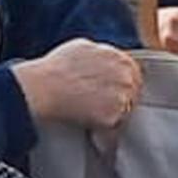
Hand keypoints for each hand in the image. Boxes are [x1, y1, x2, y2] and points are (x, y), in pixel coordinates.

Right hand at [10, 40, 147, 133]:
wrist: (43, 86)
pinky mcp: (113, 117)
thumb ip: (104, 53)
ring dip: (113, 116)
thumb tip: (109, 60)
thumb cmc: (57, 67)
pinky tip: (90, 124)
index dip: (121, 84)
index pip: (134, 75)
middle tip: (100, 105)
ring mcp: (122, 97)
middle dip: (120, 100)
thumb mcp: (83, 46)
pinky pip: (115, 128)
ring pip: (125, 112)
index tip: (110, 91)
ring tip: (92, 114)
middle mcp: (126, 76)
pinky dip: (105, 131)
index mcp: (121, 58)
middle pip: (133, 94)